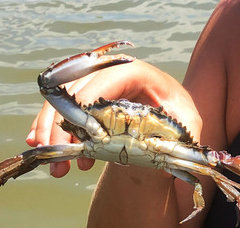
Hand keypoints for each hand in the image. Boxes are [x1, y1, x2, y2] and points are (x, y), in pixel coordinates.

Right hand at [26, 59, 200, 177]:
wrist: (168, 111)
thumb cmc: (177, 112)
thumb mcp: (188, 121)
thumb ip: (185, 137)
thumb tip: (168, 168)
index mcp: (135, 71)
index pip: (105, 79)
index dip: (87, 104)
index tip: (80, 136)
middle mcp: (110, 71)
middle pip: (76, 90)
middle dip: (63, 126)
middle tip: (62, 160)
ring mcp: (94, 81)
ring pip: (61, 99)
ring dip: (52, 131)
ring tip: (59, 166)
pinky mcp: (84, 94)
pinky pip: (59, 106)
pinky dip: (50, 127)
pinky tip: (53, 150)